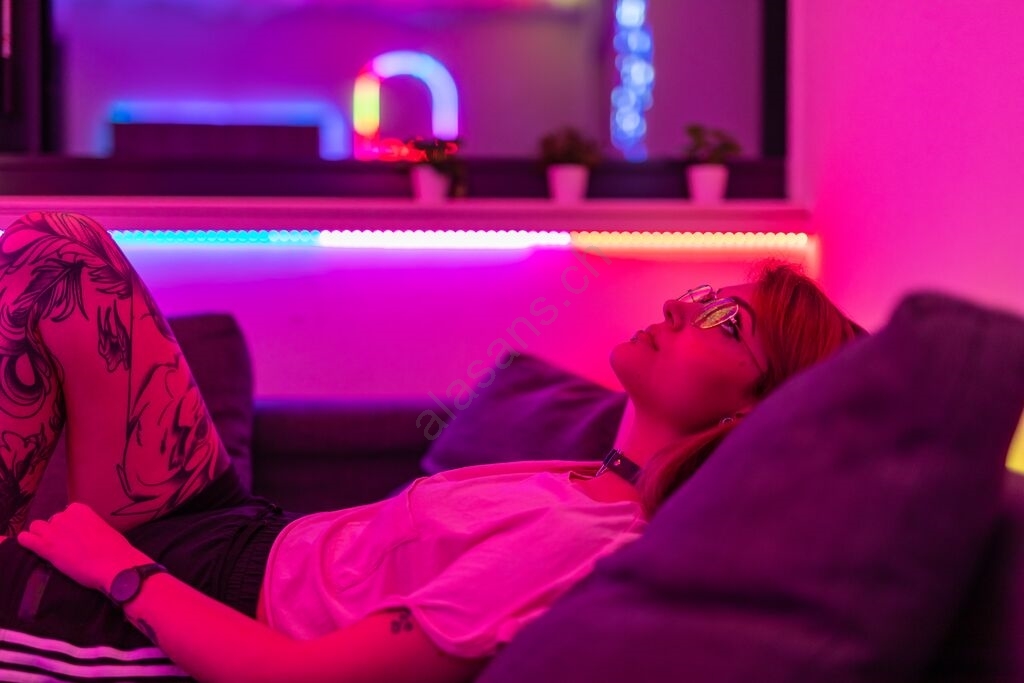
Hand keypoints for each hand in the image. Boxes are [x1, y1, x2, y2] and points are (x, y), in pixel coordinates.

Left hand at [17, 502, 153, 594]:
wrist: (115, 565)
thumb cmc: (116, 550)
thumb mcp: (103, 529)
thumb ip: (89, 526)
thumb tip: (84, 533)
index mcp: (80, 509)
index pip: (66, 513)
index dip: (68, 527)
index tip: (75, 537)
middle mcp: (64, 515)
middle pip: (51, 521)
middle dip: (55, 532)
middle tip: (66, 547)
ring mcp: (54, 530)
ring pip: (36, 528)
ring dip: (41, 537)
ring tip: (51, 549)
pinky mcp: (45, 547)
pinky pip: (25, 539)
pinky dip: (26, 543)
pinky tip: (33, 549)